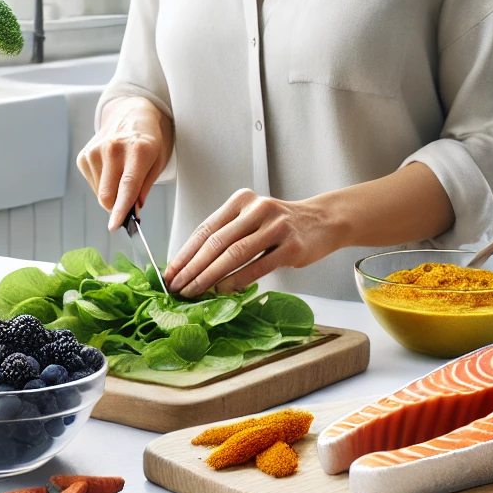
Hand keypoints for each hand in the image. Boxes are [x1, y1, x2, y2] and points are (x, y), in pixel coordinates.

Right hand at [75, 96, 171, 232]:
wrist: (131, 114)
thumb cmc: (148, 141)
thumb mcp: (157, 161)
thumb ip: (144, 187)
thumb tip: (132, 211)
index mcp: (138, 149)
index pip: (127, 185)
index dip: (121, 209)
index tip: (114, 226)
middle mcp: (113, 148)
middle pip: (107, 195)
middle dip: (117, 208)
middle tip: (128, 205)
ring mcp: (95, 150)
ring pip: (99, 193)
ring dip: (111, 194)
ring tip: (121, 175)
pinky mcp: (84, 155)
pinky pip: (92, 184)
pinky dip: (102, 185)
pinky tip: (111, 169)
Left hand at [162, 188, 336, 297]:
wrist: (321, 221)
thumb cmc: (279, 224)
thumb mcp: (251, 219)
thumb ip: (227, 235)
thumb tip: (192, 265)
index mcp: (241, 201)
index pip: (206, 229)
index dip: (185, 253)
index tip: (170, 273)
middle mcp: (257, 209)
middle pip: (216, 242)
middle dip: (193, 268)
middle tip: (177, 287)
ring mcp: (275, 226)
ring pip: (234, 254)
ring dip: (209, 276)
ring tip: (194, 292)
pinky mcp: (291, 246)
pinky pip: (258, 266)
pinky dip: (237, 280)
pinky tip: (222, 291)